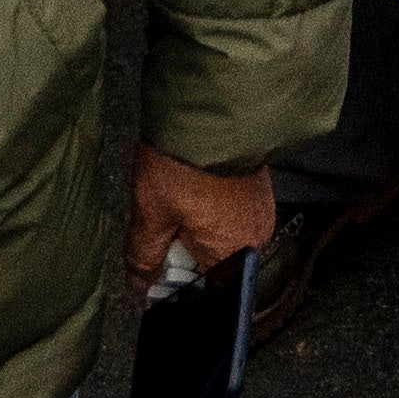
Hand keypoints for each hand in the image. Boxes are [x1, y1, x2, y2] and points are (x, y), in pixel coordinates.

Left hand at [130, 141, 278, 289]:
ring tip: (175, 197)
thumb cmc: (185, 161)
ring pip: (220, 234)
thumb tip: (140, 281)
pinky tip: (190, 186)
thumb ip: (144, 254)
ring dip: (194, 225)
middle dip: (183, 249)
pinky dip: (208, 206)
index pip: (205, 291)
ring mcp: (258, 210)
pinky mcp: (256, 187)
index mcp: (230, 253)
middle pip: (213, 262)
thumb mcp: (152, 212)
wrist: (214, 105)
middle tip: (163, 221)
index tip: (157, 265)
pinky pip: (229, 211)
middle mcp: (252, 237)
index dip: (177, 282)